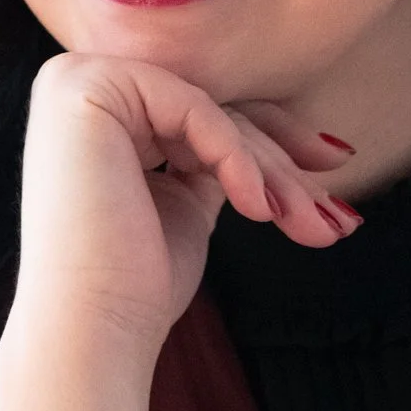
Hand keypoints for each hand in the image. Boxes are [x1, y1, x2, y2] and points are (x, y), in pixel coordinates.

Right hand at [0, 57, 359, 410]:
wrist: (93, 330)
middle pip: (209, 109)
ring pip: (207, 109)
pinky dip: (233, 158)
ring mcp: (75, 80)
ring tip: (308, 222)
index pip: (202, 111)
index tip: (333, 166)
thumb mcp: (188, 203)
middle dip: (281, 164)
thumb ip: (213, 160)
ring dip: (269, 170)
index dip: (271, 142)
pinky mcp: (86, 87)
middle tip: (335, 213)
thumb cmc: (137, 285)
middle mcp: (77, 82)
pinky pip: (190, 109)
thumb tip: (281, 147)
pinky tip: (257, 208)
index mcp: (96, 110)